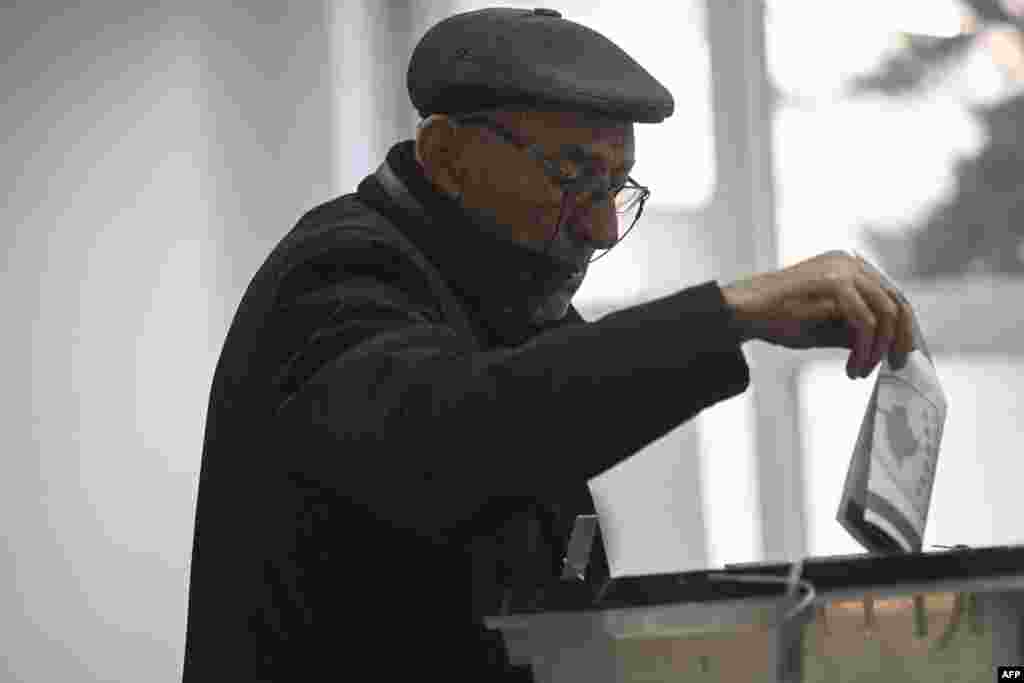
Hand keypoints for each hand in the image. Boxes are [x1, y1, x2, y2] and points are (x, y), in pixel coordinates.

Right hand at [721, 250, 915, 378]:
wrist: (742, 313)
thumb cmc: (776, 320)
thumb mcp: (826, 327)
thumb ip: (856, 330)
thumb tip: (889, 346)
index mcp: (848, 267)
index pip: (891, 296)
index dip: (901, 328)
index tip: (898, 357)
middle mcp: (850, 262)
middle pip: (896, 302)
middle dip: (899, 340)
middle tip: (895, 367)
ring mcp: (843, 269)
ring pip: (884, 314)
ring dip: (877, 349)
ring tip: (860, 371)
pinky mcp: (834, 282)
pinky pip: (865, 322)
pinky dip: (863, 349)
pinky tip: (852, 366)